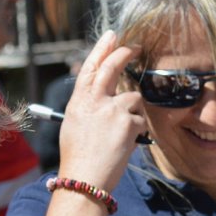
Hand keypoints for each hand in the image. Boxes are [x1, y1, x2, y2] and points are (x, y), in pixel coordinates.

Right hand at [57, 31, 146, 192]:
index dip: (102, 49)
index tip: (112, 35)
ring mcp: (112, 110)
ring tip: (120, 135)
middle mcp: (94, 101)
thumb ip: (88, 107)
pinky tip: (124, 144)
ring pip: (133, 99)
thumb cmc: (78, 157)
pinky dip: (137, 131)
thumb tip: (103, 97)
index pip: (90, 67)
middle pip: (112, 67)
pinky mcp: (128, 123)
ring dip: (133, 113)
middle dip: (125, 53)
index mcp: (78, 102)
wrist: (84, 179)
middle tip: (136, 47)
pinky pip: (141, 120)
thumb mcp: (74, 126)